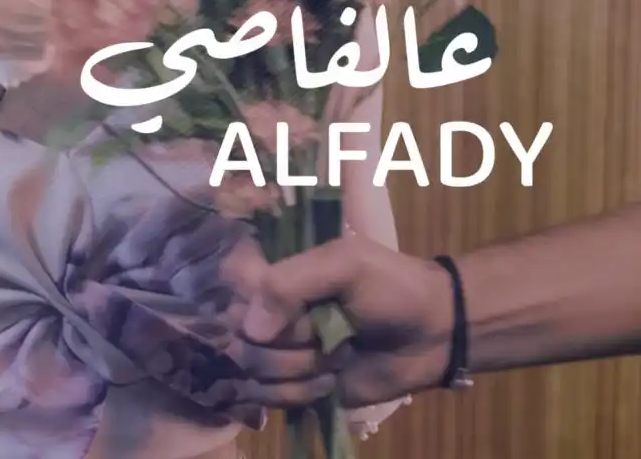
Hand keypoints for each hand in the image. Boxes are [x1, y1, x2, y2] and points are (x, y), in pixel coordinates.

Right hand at [234, 233, 454, 408]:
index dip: (244, 300)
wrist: (434, 333)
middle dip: (282, 343)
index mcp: (278, 273)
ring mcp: (282, 351)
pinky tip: (330, 381)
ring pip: (252, 370)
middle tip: (320, 335)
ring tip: (333, 357)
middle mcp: (272, 312)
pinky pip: (269, 398)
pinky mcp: (294, 388)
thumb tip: (249, 328)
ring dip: (294, 370)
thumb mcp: (343, 265)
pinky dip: (299, 393)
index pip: (230, 283)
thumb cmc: (390, 286)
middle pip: (238, 334)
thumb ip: (291, 283)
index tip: (280, 307)